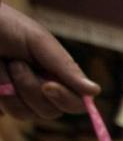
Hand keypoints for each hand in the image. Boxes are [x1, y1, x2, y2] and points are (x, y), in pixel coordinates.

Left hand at [0, 4, 97, 120]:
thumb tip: (96, 92)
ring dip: (10, 89)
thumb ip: (66, 67)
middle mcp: (42, 90)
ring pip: (25, 114)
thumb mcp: (39, 41)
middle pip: (50, 112)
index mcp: (59, 75)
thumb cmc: (6, 25)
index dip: (66, 99)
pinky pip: (5, 113)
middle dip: (30, 89)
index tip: (48, 86)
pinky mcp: (1, 102)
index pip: (76, 103)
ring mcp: (20, 98)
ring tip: (2, 64)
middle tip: (15, 63)